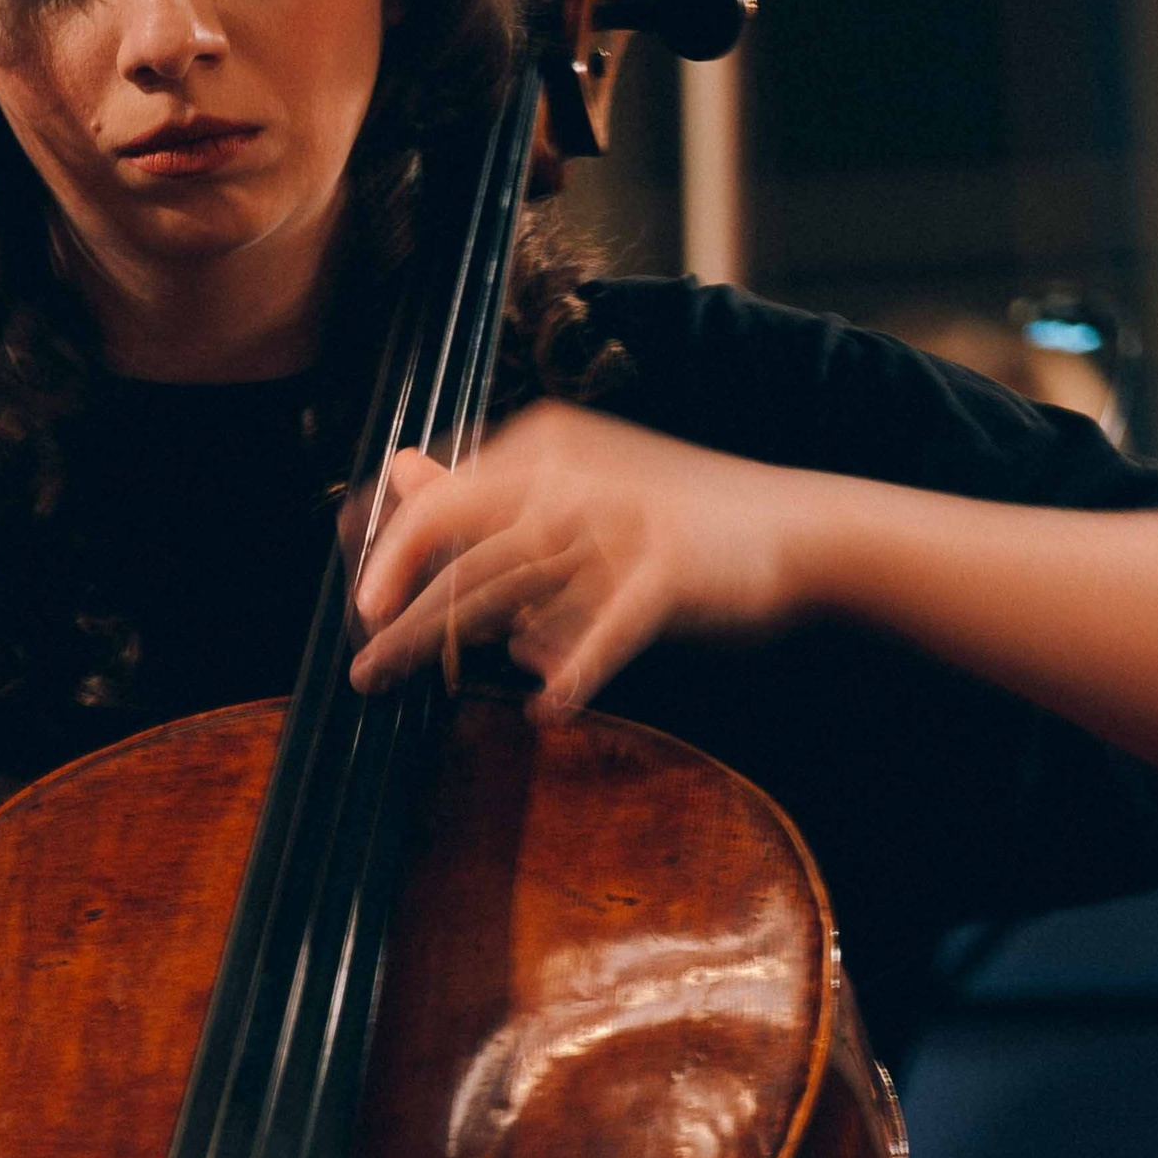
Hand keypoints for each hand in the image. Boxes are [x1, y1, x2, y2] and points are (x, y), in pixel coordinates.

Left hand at [347, 402, 810, 720]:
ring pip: (509, 588)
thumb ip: (488, 487)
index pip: (442, 499)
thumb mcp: (574, 485)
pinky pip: (605, 631)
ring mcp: (619, 523)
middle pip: (461, 548)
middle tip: (360, 671)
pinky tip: (544, 709)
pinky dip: (574, 672)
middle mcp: (574, 477)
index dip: (391, 554)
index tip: (361, 606)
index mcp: (545, 448)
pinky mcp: (667, 572)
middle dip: (400, 612)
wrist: (796, 528)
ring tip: (395, 687)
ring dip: (445, 645)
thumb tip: (400, 468)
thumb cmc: (674, 517)